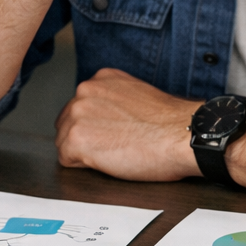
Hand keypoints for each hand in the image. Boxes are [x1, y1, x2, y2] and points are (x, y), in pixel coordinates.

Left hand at [55, 68, 200, 180]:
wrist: (181, 134)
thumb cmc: (169, 123)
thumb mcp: (136, 96)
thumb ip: (114, 101)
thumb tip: (105, 117)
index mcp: (100, 79)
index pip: (80, 107)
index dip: (94, 126)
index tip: (110, 134)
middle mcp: (84, 91)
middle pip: (67, 123)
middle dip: (85, 138)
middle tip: (114, 147)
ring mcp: (77, 114)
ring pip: (64, 141)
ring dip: (84, 152)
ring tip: (114, 154)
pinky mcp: (76, 139)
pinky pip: (66, 160)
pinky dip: (83, 166)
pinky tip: (108, 161)